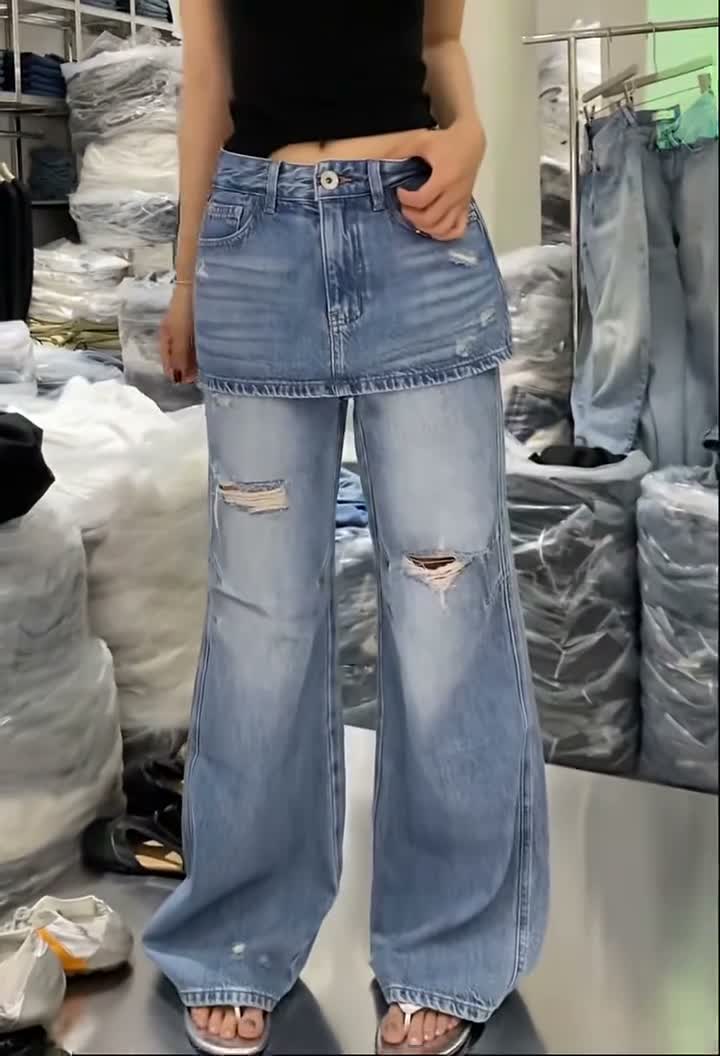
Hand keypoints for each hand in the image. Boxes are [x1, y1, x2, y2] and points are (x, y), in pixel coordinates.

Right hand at [160, 285, 197, 384]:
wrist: (197, 281)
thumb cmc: (185, 309)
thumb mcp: (180, 335)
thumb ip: (180, 357)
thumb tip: (179, 379)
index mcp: (166, 336)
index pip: (167, 360)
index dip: (175, 372)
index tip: (186, 383)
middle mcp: (175, 332)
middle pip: (179, 356)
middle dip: (186, 368)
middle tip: (198, 379)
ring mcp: (187, 326)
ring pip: (190, 349)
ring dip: (196, 360)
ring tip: (207, 370)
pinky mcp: (200, 320)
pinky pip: (199, 340)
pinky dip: (203, 349)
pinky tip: (212, 353)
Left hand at [399, 119, 486, 240]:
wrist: (471, 142)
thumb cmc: (445, 141)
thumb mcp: (422, 140)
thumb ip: (401, 149)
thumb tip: (377, 157)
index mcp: (444, 178)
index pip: (421, 200)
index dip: (406, 199)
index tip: (400, 192)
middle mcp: (454, 194)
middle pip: (431, 219)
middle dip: (412, 216)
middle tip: (405, 206)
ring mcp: (461, 203)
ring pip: (443, 228)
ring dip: (425, 228)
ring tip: (416, 216)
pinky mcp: (465, 207)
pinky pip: (458, 230)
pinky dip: (444, 234)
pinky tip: (433, 227)